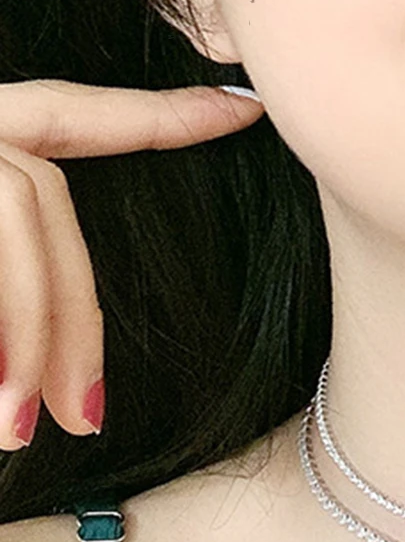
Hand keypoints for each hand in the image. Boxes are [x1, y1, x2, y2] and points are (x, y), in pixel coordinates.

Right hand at [0, 78, 264, 450]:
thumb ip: (30, 283)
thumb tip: (86, 397)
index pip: (81, 117)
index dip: (161, 116)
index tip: (244, 110)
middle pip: (45, 201)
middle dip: (72, 323)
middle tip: (86, 420)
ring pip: (19, 220)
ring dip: (30, 341)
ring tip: (20, 431)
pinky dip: (0, 341)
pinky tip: (0, 413)